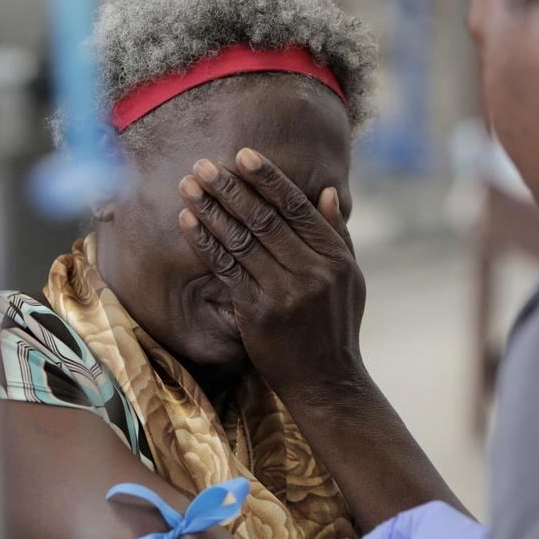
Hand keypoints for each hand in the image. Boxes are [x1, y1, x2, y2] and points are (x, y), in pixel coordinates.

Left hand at [178, 148, 366, 398]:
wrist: (325, 383)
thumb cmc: (337, 327)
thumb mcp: (351, 279)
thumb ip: (338, 234)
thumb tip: (328, 191)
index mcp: (334, 258)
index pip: (296, 207)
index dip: (268, 179)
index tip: (243, 155)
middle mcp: (310, 272)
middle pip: (263, 219)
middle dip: (230, 188)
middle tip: (203, 164)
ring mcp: (283, 293)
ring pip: (240, 239)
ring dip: (210, 208)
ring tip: (188, 184)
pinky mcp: (256, 313)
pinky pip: (225, 268)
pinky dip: (205, 241)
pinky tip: (188, 221)